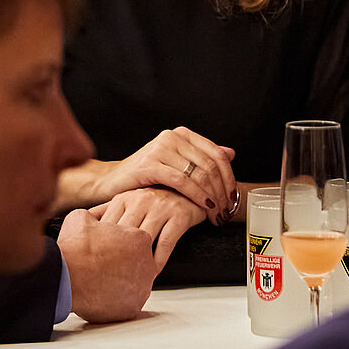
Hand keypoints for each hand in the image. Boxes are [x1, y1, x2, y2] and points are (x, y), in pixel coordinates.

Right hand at [57, 207, 155, 322]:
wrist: (66, 276)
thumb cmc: (75, 248)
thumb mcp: (82, 217)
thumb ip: (97, 212)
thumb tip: (98, 212)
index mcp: (139, 239)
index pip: (137, 240)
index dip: (120, 242)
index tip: (109, 246)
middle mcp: (147, 264)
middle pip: (140, 262)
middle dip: (124, 263)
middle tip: (105, 263)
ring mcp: (142, 288)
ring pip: (136, 283)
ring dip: (122, 281)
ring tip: (102, 278)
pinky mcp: (133, 306)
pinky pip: (129, 302)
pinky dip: (117, 299)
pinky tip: (102, 292)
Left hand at [97, 186, 207, 271]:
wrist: (188, 189)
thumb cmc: (155, 199)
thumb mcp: (129, 200)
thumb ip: (108, 211)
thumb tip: (82, 224)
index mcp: (124, 198)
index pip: (107, 223)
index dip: (101, 243)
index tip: (94, 260)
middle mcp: (141, 200)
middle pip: (124, 232)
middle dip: (117, 254)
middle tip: (109, 275)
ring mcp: (161, 208)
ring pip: (144, 238)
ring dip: (138, 259)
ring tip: (131, 277)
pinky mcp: (179, 216)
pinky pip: (166, 242)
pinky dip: (158, 259)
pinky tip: (152, 271)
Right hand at [103, 127, 235, 216]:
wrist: (114, 181)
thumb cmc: (148, 176)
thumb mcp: (178, 164)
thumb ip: (202, 157)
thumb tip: (230, 152)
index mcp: (182, 134)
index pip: (217, 154)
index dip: (230, 178)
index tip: (234, 198)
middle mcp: (172, 136)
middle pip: (210, 165)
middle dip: (223, 192)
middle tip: (226, 212)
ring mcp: (160, 148)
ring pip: (199, 174)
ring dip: (212, 198)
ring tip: (216, 214)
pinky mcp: (150, 164)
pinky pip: (182, 182)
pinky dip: (197, 196)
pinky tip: (204, 208)